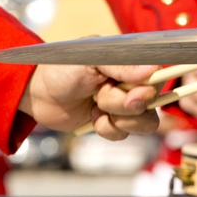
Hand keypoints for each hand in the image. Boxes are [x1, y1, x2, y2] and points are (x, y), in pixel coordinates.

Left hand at [20, 64, 159, 140]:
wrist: (38, 94)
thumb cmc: (61, 70)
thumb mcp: (89, 61)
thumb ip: (120, 65)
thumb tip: (151, 69)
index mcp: (129, 64)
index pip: (158, 78)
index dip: (148, 91)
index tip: (132, 95)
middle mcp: (131, 84)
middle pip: (152, 104)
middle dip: (124, 105)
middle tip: (100, 97)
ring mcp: (122, 105)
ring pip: (144, 123)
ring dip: (118, 120)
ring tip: (95, 108)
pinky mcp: (112, 123)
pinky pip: (124, 135)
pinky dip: (107, 129)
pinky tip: (92, 118)